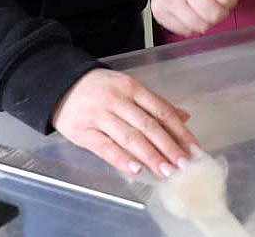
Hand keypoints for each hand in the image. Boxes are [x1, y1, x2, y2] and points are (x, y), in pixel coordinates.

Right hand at [51, 68, 199, 179]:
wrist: (61, 83)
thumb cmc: (100, 88)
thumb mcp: (128, 88)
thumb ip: (155, 103)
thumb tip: (184, 117)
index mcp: (132, 88)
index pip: (161, 111)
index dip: (179, 131)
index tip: (193, 149)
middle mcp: (118, 100)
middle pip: (148, 125)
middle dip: (168, 147)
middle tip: (183, 165)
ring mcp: (100, 116)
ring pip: (129, 137)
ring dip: (150, 156)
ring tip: (166, 172)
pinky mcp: (83, 132)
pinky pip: (105, 148)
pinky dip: (122, 159)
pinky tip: (136, 171)